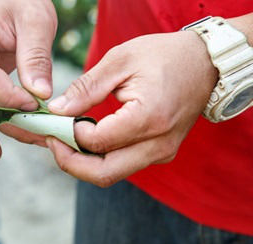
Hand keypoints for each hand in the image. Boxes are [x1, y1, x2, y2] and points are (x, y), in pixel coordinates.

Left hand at [44, 30, 216, 186]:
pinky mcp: (159, 154)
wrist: (206, 62)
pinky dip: (98, 158)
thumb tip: (57, 110)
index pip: (97, 143)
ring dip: (82, 162)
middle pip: (102, 174)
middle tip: (52, 140)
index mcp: (150, 118)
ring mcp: (161, 153)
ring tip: (65, 138)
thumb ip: (87, 88)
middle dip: (69, 162)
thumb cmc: (164, 56)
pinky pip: (121, 166)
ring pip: (110, 174)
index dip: (69, 135)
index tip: (56, 120)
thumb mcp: (121, 60)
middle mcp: (158, 144)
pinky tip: (85, 138)